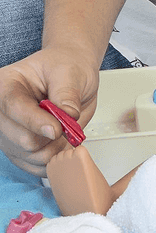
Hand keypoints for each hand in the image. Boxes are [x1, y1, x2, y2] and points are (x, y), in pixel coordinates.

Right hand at [0, 47, 98, 176]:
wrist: (72, 74)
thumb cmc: (67, 67)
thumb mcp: (70, 72)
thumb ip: (67, 94)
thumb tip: (67, 115)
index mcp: (7, 84)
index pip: (13, 107)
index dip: (36, 121)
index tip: (57, 128)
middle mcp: (2, 111)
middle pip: (21, 139)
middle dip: (51, 137)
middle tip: (68, 125)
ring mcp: (9, 132)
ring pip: (30, 155)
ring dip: (55, 148)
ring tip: (66, 130)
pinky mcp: (19, 148)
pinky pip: (35, 166)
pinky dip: (53, 159)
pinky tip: (61, 143)